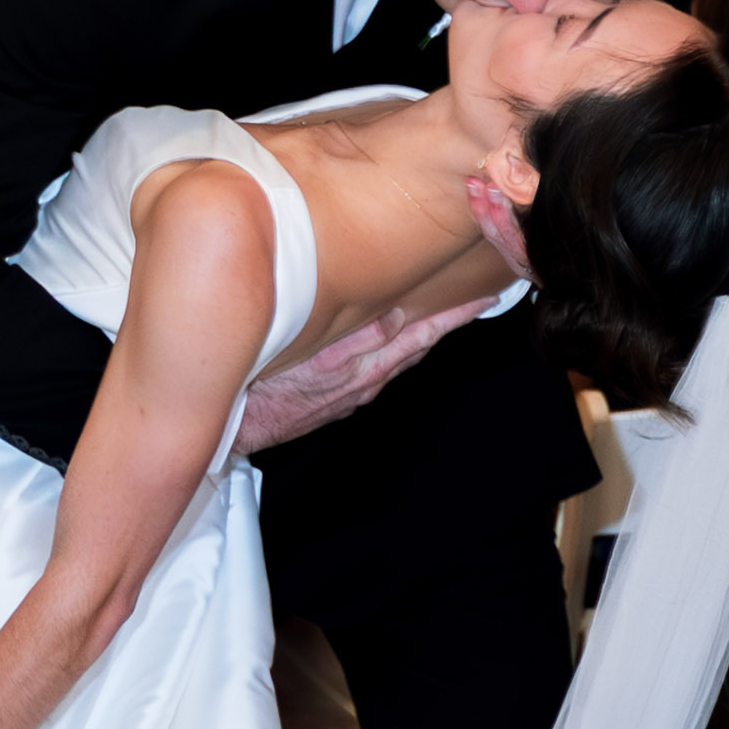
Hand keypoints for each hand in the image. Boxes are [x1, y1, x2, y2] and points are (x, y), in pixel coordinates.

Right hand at [231, 293, 483, 454]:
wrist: (242, 428)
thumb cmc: (270, 390)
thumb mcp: (316, 356)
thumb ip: (360, 337)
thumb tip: (397, 317)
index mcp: (369, 366)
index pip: (424, 334)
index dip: (456, 316)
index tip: (485, 300)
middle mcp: (368, 379)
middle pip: (418, 345)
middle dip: (445, 323)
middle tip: (472, 302)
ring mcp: (354, 391)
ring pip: (398, 357)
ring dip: (420, 336)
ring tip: (438, 317)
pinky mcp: (337, 396)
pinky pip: (376, 366)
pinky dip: (391, 349)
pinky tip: (387, 341)